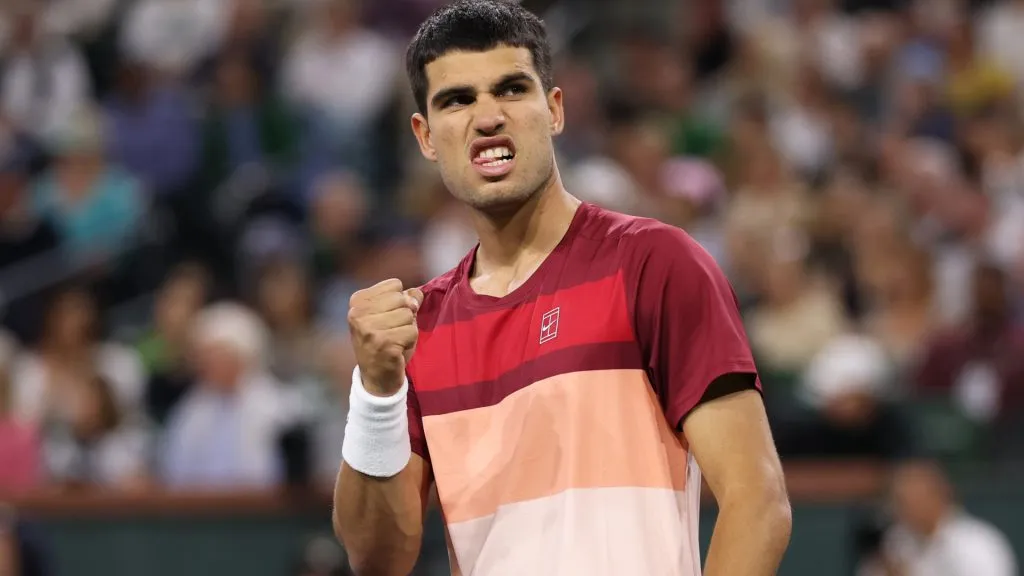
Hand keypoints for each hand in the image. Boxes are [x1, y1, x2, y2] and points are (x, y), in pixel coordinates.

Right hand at [348, 279, 423, 395]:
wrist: (377, 377)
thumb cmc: (385, 342)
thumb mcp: (391, 316)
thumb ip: (404, 300)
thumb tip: (416, 294)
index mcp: (357, 301)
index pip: (394, 284)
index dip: (399, 301)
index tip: (387, 318)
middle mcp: (358, 313)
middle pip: (402, 298)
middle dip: (405, 315)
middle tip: (392, 332)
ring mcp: (369, 328)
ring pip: (408, 315)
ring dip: (408, 329)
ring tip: (395, 341)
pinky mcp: (383, 343)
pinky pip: (412, 331)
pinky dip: (410, 341)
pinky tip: (398, 349)